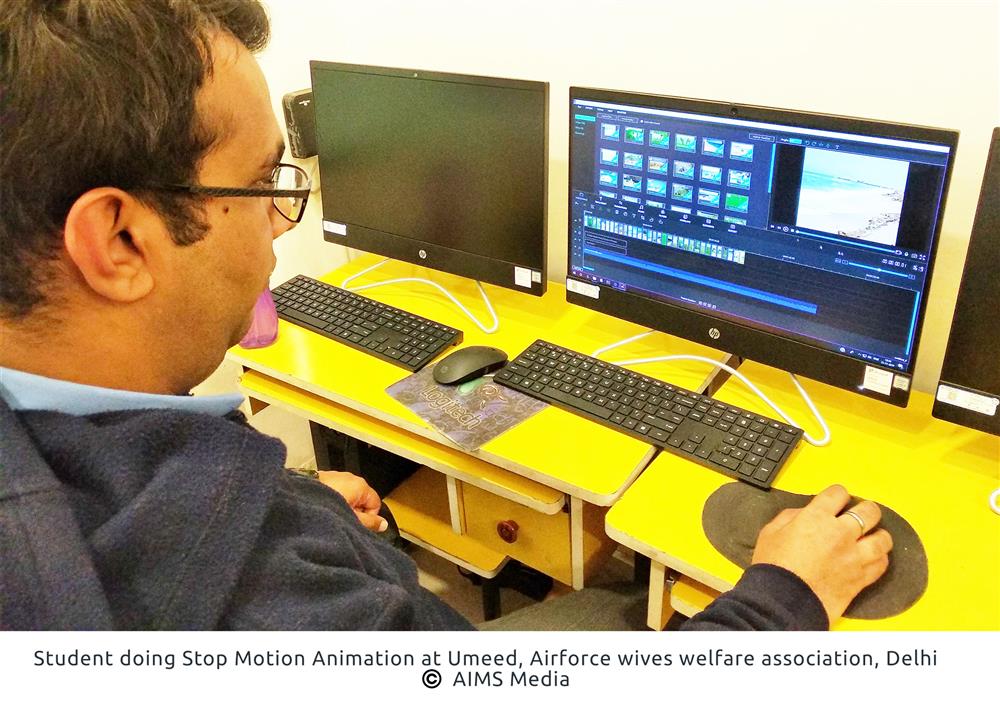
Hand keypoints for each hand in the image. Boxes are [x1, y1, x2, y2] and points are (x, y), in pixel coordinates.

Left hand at [316, 471, 386, 532]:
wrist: (299, 496)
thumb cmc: (327, 506)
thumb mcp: (352, 518)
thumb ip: (369, 522)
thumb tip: (383, 525)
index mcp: (361, 485)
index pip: (375, 504)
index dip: (368, 517)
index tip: (357, 524)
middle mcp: (351, 477)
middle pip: (361, 499)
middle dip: (355, 511)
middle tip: (343, 520)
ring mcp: (337, 476)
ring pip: (348, 495)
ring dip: (343, 506)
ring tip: (331, 514)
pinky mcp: (324, 477)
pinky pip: (335, 491)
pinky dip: (332, 500)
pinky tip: (324, 507)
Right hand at [751, 484, 892, 624]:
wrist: (781, 601)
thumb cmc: (773, 567)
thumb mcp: (770, 532)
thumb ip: (790, 517)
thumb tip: (804, 513)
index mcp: (816, 517)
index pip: (838, 493)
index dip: (838, 494)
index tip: (837, 498)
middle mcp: (840, 533)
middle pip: (869, 512)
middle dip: (867, 510)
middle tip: (862, 514)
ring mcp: (854, 556)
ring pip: (883, 539)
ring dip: (879, 535)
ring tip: (873, 536)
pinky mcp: (860, 578)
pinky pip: (881, 565)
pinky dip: (880, 559)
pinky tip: (872, 558)